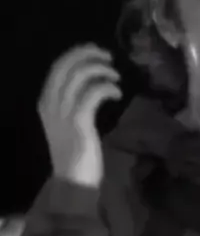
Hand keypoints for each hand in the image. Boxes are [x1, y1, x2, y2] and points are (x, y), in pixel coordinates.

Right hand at [38, 45, 121, 188]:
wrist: (73, 181)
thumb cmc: (75, 156)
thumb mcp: (68, 125)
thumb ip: (72, 104)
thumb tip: (90, 84)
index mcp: (45, 103)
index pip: (57, 67)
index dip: (76, 55)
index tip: (94, 53)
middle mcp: (51, 103)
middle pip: (67, 65)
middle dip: (88, 54)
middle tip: (108, 56)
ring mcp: (63, 111)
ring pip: (80, 74)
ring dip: (101, 70)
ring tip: (116, 76)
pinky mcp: (80, 120)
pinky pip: (94, 92)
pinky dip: (108, 87)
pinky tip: (117, 93)